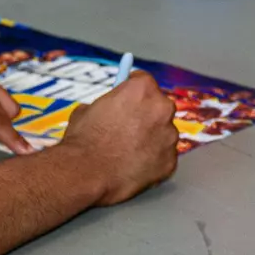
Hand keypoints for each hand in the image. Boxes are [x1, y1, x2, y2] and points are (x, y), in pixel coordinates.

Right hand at [61, 72, 178, 205]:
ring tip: (127, 151)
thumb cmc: (84, 141)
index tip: (130, 97)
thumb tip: (109, 108)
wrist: (87, 173)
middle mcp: (161, 109)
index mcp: (142, 90)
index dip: (134, 90)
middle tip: (128, 127)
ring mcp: (169, 136)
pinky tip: (133, 165)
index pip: (144, 81)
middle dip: (146, 115)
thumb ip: (107, 104)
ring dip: (150, 139)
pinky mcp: (170, 161)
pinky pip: (163, 157)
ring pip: (163, 133)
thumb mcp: (87, 109)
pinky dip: (152, 160)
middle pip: (158, 106)